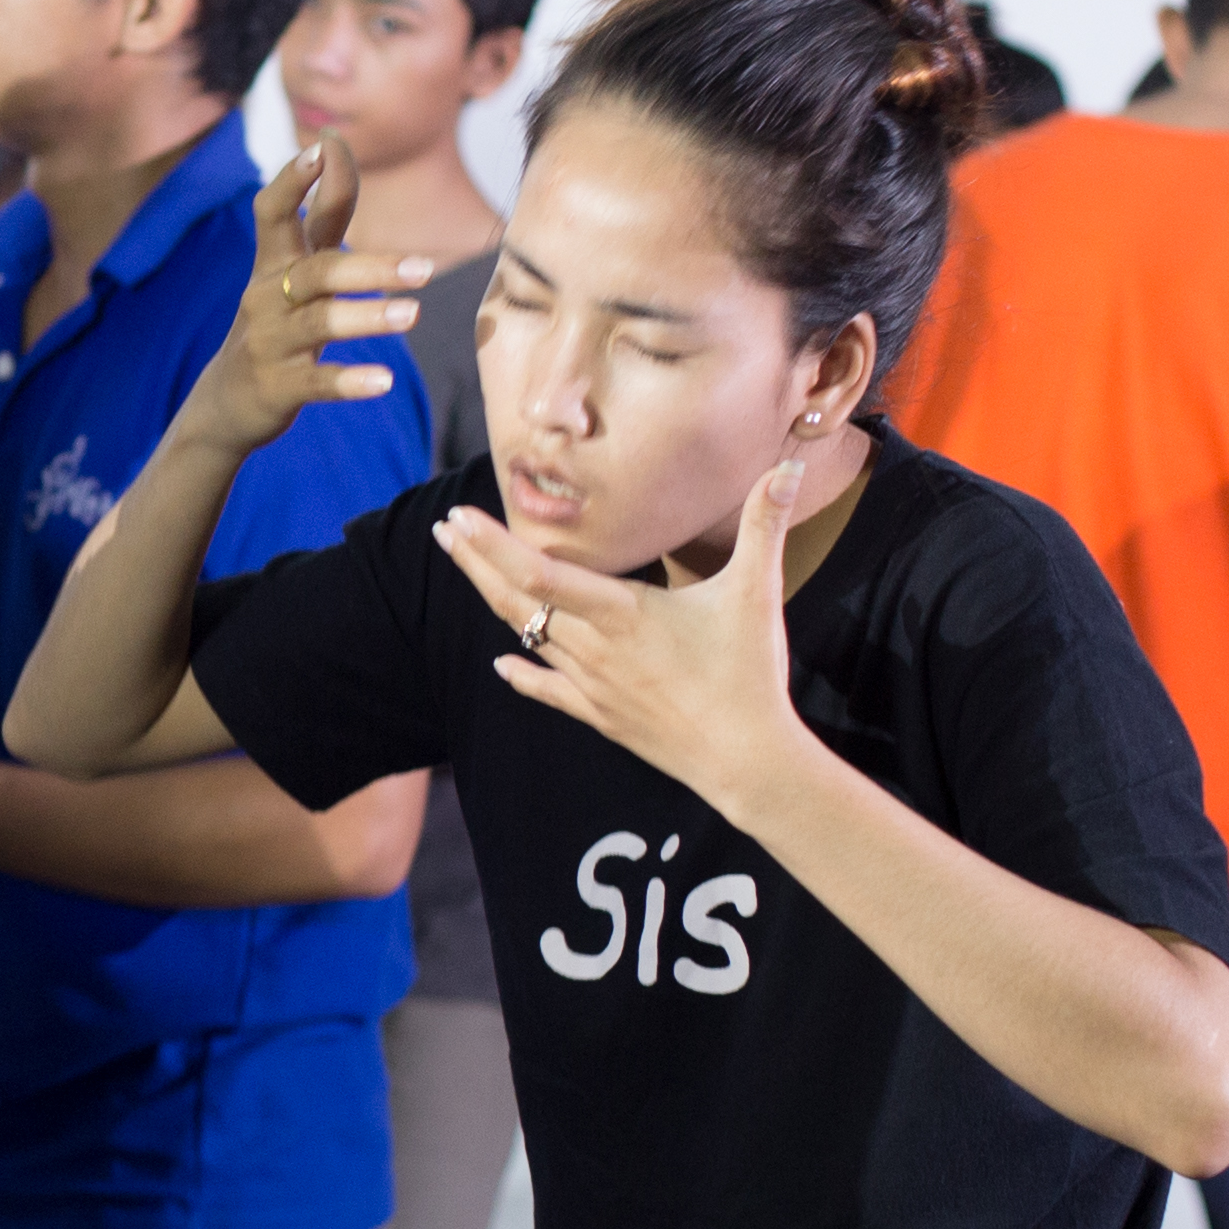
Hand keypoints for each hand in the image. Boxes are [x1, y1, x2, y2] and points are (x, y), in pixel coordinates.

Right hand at [167, 131, 426, 462]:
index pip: (275, 212)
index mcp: (272, 264)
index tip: (323, 147)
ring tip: (413, 315)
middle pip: (317, 272)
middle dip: (370, 267)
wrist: (226, 402)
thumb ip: (318, 217)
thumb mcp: (289, 272)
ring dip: (368, 318)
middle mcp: (267, 296)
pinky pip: (315, 382)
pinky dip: (349, 381)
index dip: (296, 179)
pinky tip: (382, 380)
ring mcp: (269, 342)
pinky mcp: (276, 386)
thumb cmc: (274, 324)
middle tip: (425, 269)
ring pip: (320, 323)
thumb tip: (334, 142)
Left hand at [434, 459, 818, 814]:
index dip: (493, 544)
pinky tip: (502, 665)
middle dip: (476, 563)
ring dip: (496, 601)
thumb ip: (766, 524)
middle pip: (517, 600)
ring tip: (471, 572)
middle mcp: (593, 647)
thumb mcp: (757, 592)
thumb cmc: (749, 674)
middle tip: (443, 531)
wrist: (747, 761)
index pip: (538, 572)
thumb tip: (785, 467)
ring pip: (528, 636)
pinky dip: (522, 673)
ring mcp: (591, 685)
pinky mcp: (599, 715)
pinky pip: (548, 690)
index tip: (460, 520)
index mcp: (620, 611)